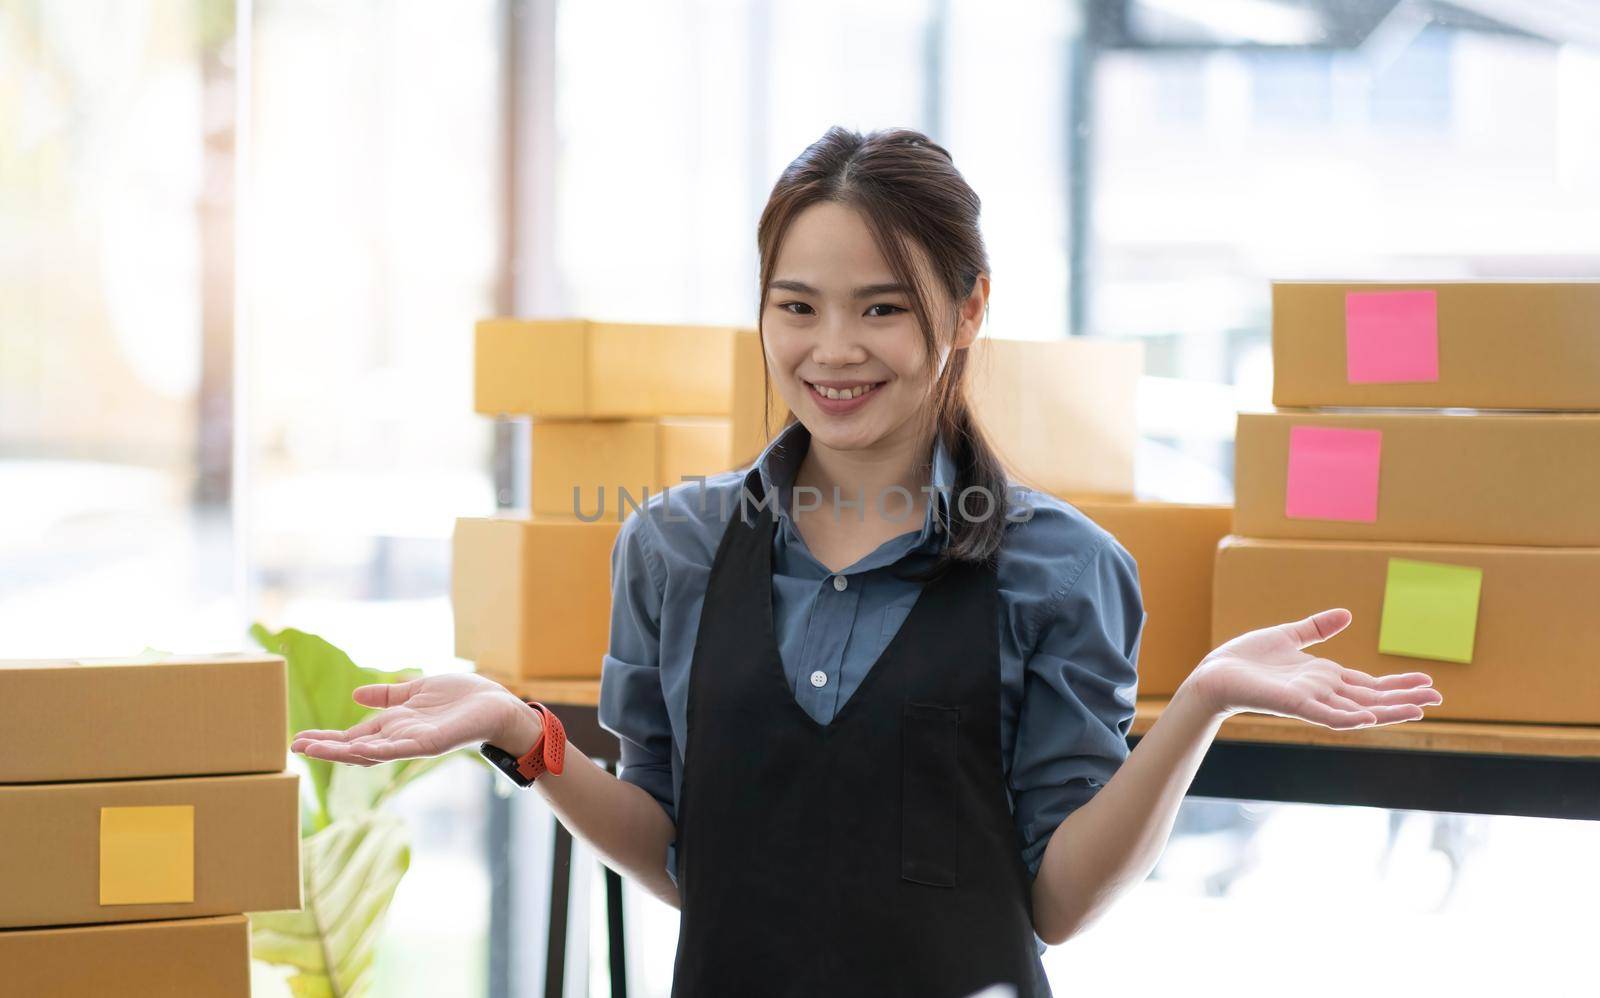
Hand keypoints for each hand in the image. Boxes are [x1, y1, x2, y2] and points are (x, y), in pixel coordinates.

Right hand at [290, 673, 539, 766]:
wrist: (496, 704)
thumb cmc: (462, 698)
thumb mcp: (417, 690)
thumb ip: (388, 695)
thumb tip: (356, 695)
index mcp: (394, 725)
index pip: (352, 736)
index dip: (326, 738)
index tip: (298, 739)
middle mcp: (399, 738)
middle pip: (354, 748)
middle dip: (325, 748)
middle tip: (294, 748)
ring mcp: (413, 743)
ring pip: (371, 752)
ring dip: (342, 752)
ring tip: (313, 750)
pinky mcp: (430, 744)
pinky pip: (400, 749)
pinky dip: (379, 749)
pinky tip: (358, 749)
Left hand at [1182, 607, 1442, 728]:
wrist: (1214, 673)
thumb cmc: (1246, 658)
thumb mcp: (1288, 636)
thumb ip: (1317, 628)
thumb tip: (1347, 614)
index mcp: (1324, 677)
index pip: (1369, 684)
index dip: (1397, 684)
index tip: (1427, 681)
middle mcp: (1322, 692)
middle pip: (1372, 699)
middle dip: (1404, 699)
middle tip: (1438, 698)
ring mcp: (1310, 700)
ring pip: (1357, 709)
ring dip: (1388, 711)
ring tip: (1419, 709)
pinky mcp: (1293, 704)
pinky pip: (1326, 715)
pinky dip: (1349, 717)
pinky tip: (1371, 717)